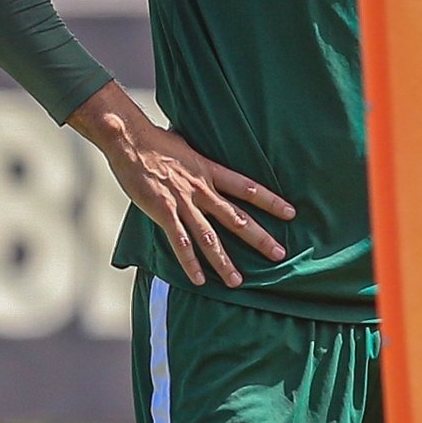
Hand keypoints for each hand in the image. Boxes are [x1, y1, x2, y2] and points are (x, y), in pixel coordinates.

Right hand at [69, 81, 293, 288]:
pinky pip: (180, 242)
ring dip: (224, 261)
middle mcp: (201, 189)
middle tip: (280, 254)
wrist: (130, 141)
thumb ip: (199, 163)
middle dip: (259, 238)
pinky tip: (198, 279)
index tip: (291, 213)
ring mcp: (183, 202)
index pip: (247, 188)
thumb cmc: (155, 142)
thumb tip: (206, 165)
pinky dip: (189, 262)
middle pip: (236, 217)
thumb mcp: (187, 148)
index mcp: (209, 171)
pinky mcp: (163, 212)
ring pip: (209, 237)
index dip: (270, 200)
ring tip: (237, 282)